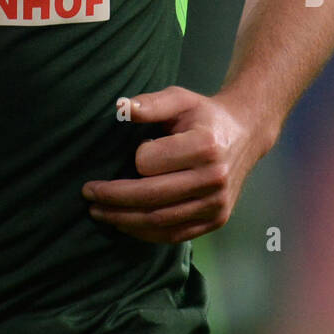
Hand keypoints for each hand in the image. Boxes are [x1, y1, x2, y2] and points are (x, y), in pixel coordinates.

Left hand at [81, 86, 263, 242]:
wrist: (245, 134)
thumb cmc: (203, 114)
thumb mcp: (179, 98)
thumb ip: (151, 103)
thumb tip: (120, 107)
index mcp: (204, 146)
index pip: (150, 163)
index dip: (135, 158)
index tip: (133, 149)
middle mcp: (214, 178)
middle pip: (151, 197)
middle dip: (113, 198)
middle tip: (88, 193)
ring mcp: (217, 204)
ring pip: (160, 221)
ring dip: (123, 220)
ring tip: (98, 212)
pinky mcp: (217, 220)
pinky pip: (174, 235)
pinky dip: (145, 233)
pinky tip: (124, 223)